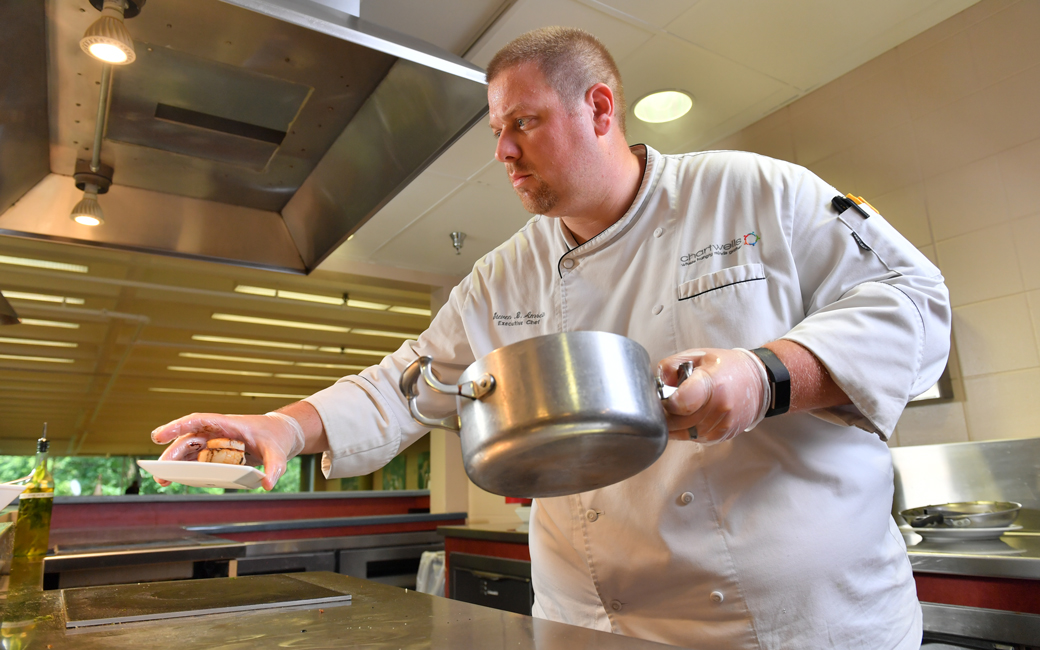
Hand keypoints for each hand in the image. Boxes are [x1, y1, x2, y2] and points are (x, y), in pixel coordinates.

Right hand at [150, 412, 305, 490]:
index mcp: (228, 424)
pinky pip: (197, 460)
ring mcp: (215, 443)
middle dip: (172, 454)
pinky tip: (176, 480)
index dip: (177, 426)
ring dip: (174, 464)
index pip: (199, 421)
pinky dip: (185, 469)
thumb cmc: (276, 438)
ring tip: (162, 480)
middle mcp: (217, 432)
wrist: (281, 436)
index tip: (159, 436)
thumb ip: (274, 467)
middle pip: (189, 439)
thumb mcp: (278, 452)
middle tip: (160, 472)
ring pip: (189, 451)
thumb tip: (268, 483)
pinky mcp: (216, 454)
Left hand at [658, 348, 768, 444]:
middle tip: (665, 404)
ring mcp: (722, 424)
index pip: (681, 403)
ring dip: (675, 425)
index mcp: (711, 384)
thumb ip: (671, 365)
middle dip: (666, 414)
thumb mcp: (698, 355)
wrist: (759, 381)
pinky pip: (695, 439)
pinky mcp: (723, 435)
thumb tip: (658, 384)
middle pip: (678, 422)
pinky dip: (686, 431)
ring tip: (678, 409)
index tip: (665, 396)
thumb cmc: (726, 366)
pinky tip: (690, 417)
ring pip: (684, 434)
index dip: (667, 402)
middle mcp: (719, 407)